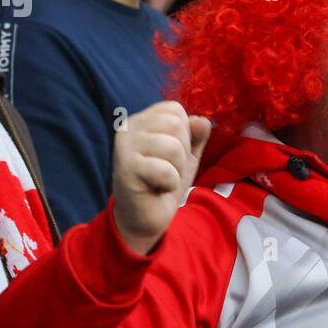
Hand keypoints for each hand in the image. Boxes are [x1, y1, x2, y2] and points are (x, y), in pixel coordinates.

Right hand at [112, 101, 210, 255]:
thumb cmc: (163, 183)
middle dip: (181, 153)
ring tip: (162, 180)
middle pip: (176, 125)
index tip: (170, 155)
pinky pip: (165, 170)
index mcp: (141, 120)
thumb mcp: (186, 156)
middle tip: (166, 170)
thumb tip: (203, 120)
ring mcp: (124, 147)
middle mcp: (128, 128)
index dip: (184, 134)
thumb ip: (196, 135)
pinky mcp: (126, 169)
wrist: (144, 218)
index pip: (175, 109)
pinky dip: (169, 184)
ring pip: (173, 147)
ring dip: (176, 170)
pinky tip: (156, 189)